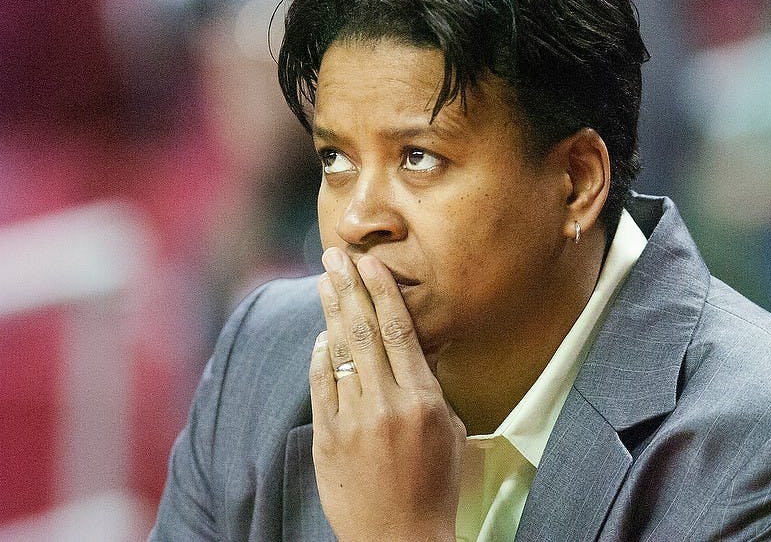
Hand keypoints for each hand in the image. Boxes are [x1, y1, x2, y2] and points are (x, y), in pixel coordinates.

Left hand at [310, 247, 464, 541]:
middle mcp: (387, 404)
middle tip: (335, 256)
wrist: (399, 538)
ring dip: (331, 312)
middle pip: (364, 331)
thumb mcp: (450, 430)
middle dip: (348, 287)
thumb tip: (414, 347)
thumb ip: (430, 387)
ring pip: (340, 352)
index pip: (400, 331)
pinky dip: (321, 357)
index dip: (382, 291)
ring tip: (324, 281)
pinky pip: (321, 386)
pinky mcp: (327, 439)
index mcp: (424, 400)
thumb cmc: (436, 485)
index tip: (370, 263)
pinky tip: (322, 335)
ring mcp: (353, 421)